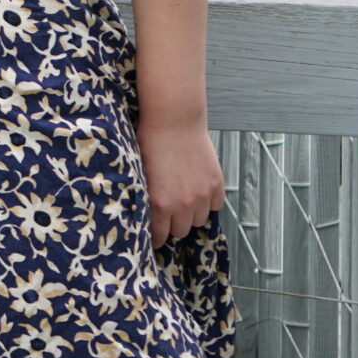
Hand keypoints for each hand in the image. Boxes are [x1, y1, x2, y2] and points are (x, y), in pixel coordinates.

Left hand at [139, 119, 223, 245]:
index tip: (156, 235)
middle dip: (173, 224)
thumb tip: (148, 218)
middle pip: (181, 231)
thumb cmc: (151, 144)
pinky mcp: (216, 184)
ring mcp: (203, 195)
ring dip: (191, 214)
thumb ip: (147, 200)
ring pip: (199, 220)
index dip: (156, 237)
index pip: (160, 235)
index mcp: (160, 203)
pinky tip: (198, 189)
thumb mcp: (141, 175)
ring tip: (183, 199)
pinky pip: (215, 206)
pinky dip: (208, 202)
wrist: (174, 121)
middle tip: (169, 213)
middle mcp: (183, 204)